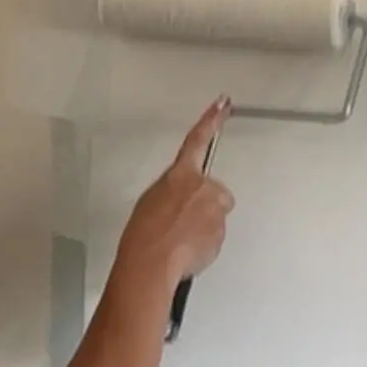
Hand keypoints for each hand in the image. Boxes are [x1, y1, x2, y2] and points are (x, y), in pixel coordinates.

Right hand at [117, 100, 235, 291]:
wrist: (151, 262)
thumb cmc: (143, 232)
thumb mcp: (151, 199)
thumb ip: (172, 190)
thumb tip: (181, 198)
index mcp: (181, 174)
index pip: (197, 140)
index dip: (211, 120)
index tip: (223, 104)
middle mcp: (204, 188)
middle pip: (215, 192)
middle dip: (204, 205)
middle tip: (181, 222)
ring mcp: (215, 211)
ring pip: (215, 217)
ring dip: (202, 226)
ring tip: (178, 239)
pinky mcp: (221, 234)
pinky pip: (214, 237)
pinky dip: (203, 243)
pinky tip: (185, 250)